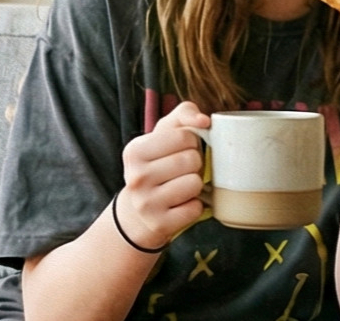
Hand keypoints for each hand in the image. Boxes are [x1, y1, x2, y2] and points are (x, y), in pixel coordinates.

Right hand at [114, 101, 209, 249]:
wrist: (139, 209)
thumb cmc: (159, 163)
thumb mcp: (164, 134)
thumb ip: (184, 114)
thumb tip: (204, 120)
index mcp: (135, 150)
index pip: (185, 135)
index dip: (191, 141)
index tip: (181, 150)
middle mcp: (135, 177)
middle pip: (192, 159)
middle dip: (195, 163)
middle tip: (182, 170)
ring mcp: (145, 203)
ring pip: (195, 184)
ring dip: (195, 184)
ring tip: (181, 186)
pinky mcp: (159, 224)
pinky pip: (196, 208)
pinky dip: (194, 205)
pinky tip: (180, 204)